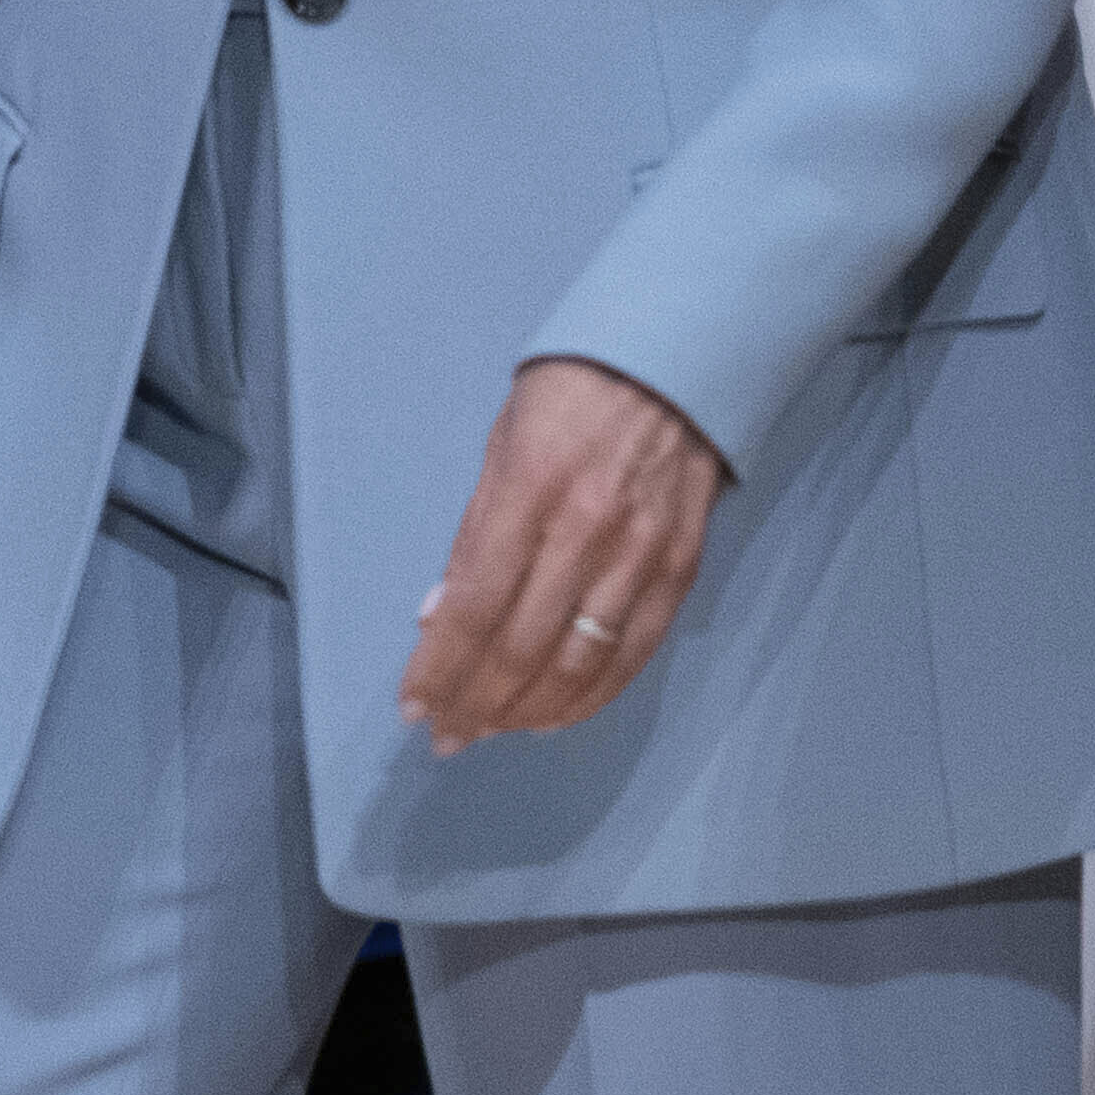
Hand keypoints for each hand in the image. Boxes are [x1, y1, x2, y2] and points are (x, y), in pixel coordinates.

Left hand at [399, 355, 722, 752]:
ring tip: (491, 731)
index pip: (475, 605)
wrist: (678, 359)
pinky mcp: (679, 570)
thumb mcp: (502, 444)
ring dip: (526, 713)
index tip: (414, 706)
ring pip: (578, 666)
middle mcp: (588, 531)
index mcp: (531, 490)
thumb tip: (436, 616)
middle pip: (522, 647)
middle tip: (447, 735)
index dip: (441, 667)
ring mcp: (640, 556)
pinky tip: (554, 717)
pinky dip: (590, 698)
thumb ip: (473, 535)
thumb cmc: (574, 391)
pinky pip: (632, 656)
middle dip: (476, 703)